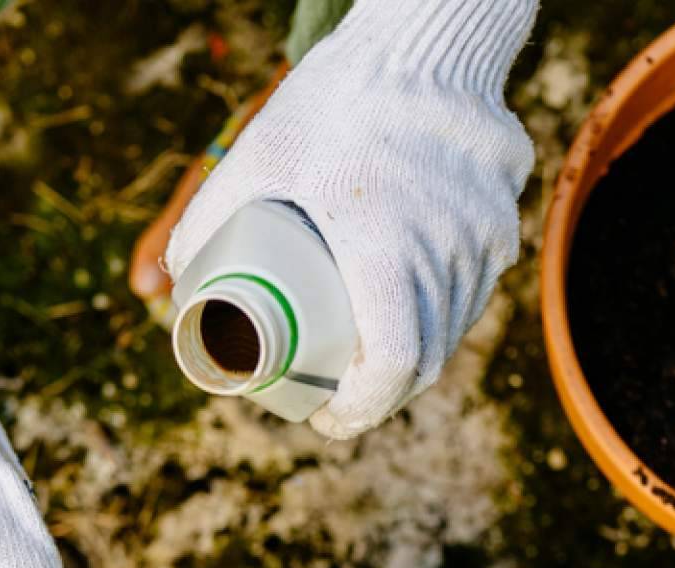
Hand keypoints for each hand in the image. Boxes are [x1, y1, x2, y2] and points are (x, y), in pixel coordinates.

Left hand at [166, 0, 537, 439]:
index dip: (358, 410)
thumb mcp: (259, 153)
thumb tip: (171, 283)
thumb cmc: (337, 96)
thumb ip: (208, 216)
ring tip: (368, 358)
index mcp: (388, 252)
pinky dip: (442, 313)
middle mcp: (447, 255)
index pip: (390, 368)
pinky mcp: (503, 222)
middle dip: (379, 395)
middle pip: (423, 362)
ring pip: (454, 330)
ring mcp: (484, 241)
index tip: (327, 420)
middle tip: (337, 398)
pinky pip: (475, 290)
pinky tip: (411, 308)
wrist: (425, 40)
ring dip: (413, 357)